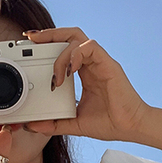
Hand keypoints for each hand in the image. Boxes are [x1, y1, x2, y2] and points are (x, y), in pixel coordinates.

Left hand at [22, 27, 149, 141]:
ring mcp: (99, 62)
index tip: (31, 46)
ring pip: (76, 39)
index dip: (47, 44)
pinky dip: (76, 54)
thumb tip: (33, 125)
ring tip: (56, 75)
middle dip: (49, 34)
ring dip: (61, 54)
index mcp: (84, 73)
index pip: (64, 49)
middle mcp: (91, 64)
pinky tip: (70, 70)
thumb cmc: (109, 123)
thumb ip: (54, 123)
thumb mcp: (74, 123)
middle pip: (68, 36)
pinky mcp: (108, 64)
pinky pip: (90, 47)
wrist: (130, 127)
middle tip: (32, 39)